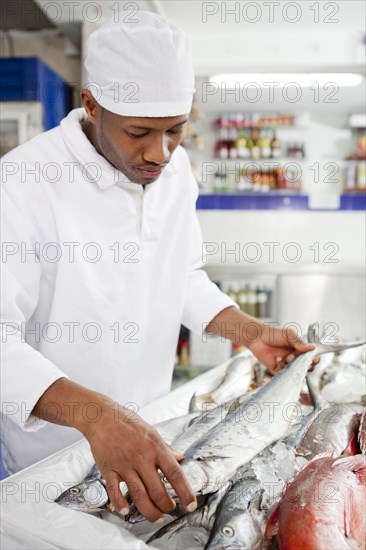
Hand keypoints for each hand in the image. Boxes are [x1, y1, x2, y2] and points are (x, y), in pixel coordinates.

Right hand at [83, 400, 196, 522]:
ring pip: (139, 494)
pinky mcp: (108, 469)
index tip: (191, 505)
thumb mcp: (152, 432)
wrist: (102, 416)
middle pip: (157, 490)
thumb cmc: (128, 423)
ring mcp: (124, 465)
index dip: (185, 491)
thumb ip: (166, 448)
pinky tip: (125, 511)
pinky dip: (119, 502)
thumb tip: (180, 458)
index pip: (175, 473)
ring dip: (149, 510)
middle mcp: (142, 458)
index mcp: (155, 448)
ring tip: (156, 517)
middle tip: (170, 510)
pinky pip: (114, 490)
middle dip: (166, 505)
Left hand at [248, 323, 316, 374]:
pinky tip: (279, 361)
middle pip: (306, 366)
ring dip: (293, 366)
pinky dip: (284, 370)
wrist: (256, 338)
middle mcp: (294, 356)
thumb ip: (300, 342)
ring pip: (295, 371)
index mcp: (299, 348)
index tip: (312, 359)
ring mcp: (286, 363)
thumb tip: (313, 347)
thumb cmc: (273, 333)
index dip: (313, 359)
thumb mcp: (289, 335)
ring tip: (287, 357)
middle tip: (299, 358)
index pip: (311, 356)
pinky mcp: (277, 369)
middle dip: (305, 365)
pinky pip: (284, 374)